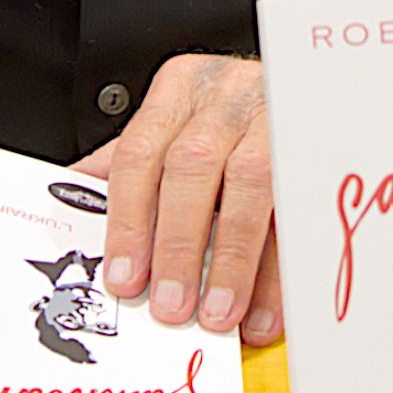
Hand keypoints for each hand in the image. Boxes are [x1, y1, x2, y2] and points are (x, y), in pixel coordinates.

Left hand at [76, 55, 282, 346]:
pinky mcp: (316, 148)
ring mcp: (276, 117)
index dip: (129, 220)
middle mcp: (227, 97)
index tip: (126, 277)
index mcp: (180, 90)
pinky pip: (298, 208)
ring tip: (219, 313)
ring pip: (251, 184)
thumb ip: (134, 169)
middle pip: (194, 166)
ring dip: (234, 259)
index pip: (140, 154)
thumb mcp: (177, 126)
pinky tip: (267, 308)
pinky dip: (282, 266)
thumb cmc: (230, 118)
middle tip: (172, 304)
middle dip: (180, 244)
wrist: (309, 79)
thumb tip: (76, 215)